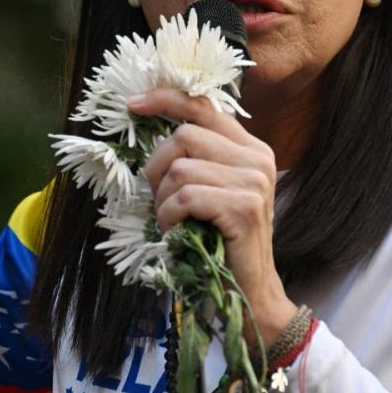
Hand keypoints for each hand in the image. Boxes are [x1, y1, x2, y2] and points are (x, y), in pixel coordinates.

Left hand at [129, 89, 297, 346]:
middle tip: (162, 200)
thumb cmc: (221, 241)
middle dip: (158, 168)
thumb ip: (198, 159)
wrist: (250, 292)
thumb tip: (156, 129)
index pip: (205, 106)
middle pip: (184, 136)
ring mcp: (254, 181)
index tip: (134, 105)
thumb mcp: (213, 192)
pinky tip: (178, 232)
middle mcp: (257, 158)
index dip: (167, 100)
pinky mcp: (244, 206)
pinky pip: (184, 197)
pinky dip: (170, 217)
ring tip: (175, 221)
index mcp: (251, 148)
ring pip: (180, 169)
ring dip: (163, 200)